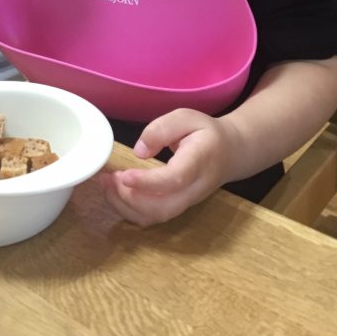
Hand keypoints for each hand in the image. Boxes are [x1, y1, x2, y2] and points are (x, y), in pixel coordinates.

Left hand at [99, 109, 238, 226]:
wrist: (231, 153)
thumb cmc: (207, 133)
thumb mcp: (187, 117)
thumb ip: (162, 129)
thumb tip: (139, 152)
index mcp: (199, 161)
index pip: (174, 179)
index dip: (147, 182)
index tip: (123, 174)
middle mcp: (194, 189)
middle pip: (162, 207)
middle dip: (129, 198)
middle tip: (107, 178)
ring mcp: (186, 203)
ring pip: (156, 217)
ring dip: (126, 206)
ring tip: (106, 185)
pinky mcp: (178, 207)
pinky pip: (153, 218)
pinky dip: (130, 211)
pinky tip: (115, 193)